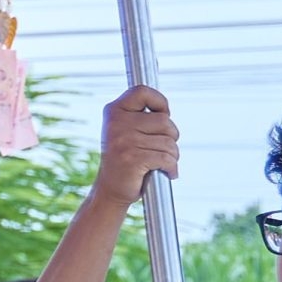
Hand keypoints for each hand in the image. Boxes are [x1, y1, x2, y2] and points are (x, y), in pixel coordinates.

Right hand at [89, 85, 180, 210]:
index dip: (160, 102)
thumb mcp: (127, 131)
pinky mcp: (132, 159)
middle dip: (171, 137)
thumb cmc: (125, 159)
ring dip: (172, 156)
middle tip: (158, 148)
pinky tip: (165, 173)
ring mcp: (123, 141)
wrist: (110, 190)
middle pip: (165, 120)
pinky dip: (171, 168)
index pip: (142, 91)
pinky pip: (167, 158)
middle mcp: (116, 123)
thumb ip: (142, 116)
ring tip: (158, 163)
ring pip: (169, 142)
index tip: (162, 116)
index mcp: (113, 112)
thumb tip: (166, 110)